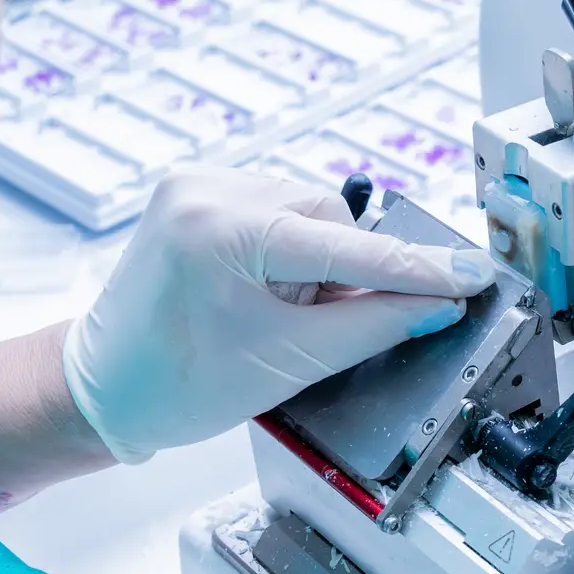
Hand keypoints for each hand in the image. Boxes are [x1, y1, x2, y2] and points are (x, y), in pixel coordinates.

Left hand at [62, 167, 496, 463]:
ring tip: (282, 312)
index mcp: (223, 230)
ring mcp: (195, 184)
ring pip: (307, 213)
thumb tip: (439, 302)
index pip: (348, 247)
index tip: (471, 273)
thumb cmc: (176, 385)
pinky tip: (266, 289)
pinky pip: (274, 210)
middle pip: (331, 221)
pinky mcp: (193, 191)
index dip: (418, 267)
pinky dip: (289, 250)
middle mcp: (206, 190)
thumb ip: (376, 325)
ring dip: (318, 260)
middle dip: (345, 271)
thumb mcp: (291, 360)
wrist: (102, 389)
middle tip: (322, 324)